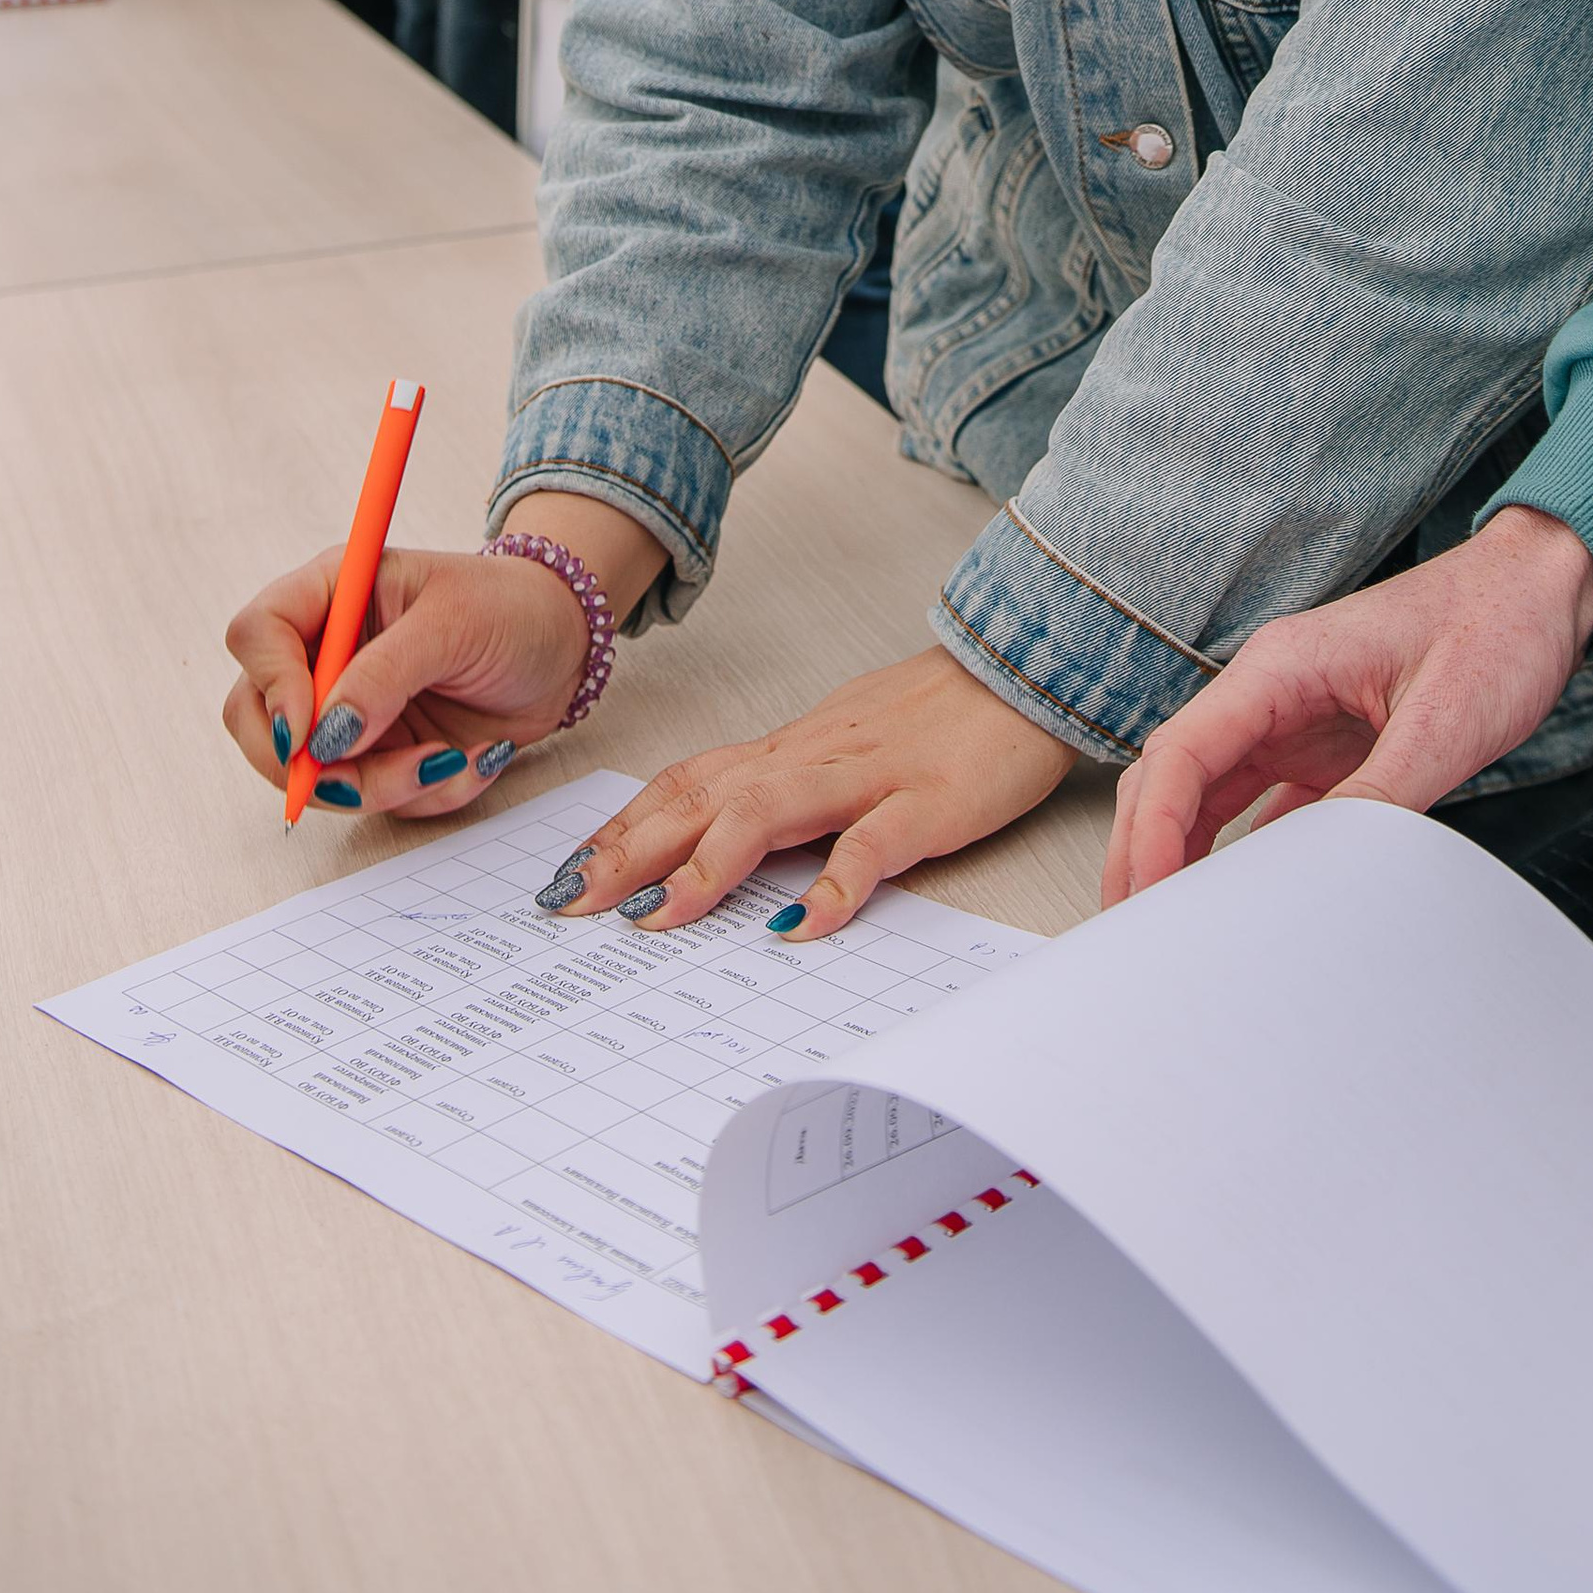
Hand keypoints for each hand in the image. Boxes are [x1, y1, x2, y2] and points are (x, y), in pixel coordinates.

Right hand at [221, 499, 666, 814]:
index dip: (271, 686)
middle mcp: (327, 653)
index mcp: (335, 593)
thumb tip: (323, 735)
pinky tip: (474, 759)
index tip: (307, 731)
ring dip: (378, 787)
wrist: (566, 648)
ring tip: (450, 759)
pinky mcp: (380, 755)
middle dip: (306, 764)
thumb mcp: (453, 624)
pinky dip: (424, 794)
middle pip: (256, 718)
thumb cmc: (511, 608)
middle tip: (363, 780)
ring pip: (311, 774)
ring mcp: (349, 710)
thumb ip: (384, 675)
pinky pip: (373, 798)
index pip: (258, 633)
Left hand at [540, 647, 1074, 939]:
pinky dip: (832, 884)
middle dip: (628, 851)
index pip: (688, 781)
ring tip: (652, 920)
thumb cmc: (937, 715)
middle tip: (567, 904)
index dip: (622, 825)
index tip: (566, 873)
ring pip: (766, 812)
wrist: (1026, 666)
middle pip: (703, 796)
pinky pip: (872, 843)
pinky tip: (800, 927)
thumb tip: (725, 838)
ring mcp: (869, 775)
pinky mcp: (928, 802)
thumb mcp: (846, 747)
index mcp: (791, 748)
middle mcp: (812, 756)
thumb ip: (791, 789)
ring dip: (702, 866)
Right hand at [1104, 506, 1592, 902]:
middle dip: (1142, 849)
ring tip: (1168, 928)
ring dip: (1180, 854)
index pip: (1183, 751)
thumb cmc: (1498, 626)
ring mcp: (1295, 720)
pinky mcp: (1326, 747)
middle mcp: (1273, 692)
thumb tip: (1330, 868)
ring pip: (1206, 793)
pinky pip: (1261, 806)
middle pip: (1173, 775)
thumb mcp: (1446, 718)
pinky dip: (1240, 853)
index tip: (1148, 894)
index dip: (1152, 827)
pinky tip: (1239, 902)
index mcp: (1281, 668)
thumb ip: (1384, 793)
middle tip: (1133, 931)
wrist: (1543, 589)